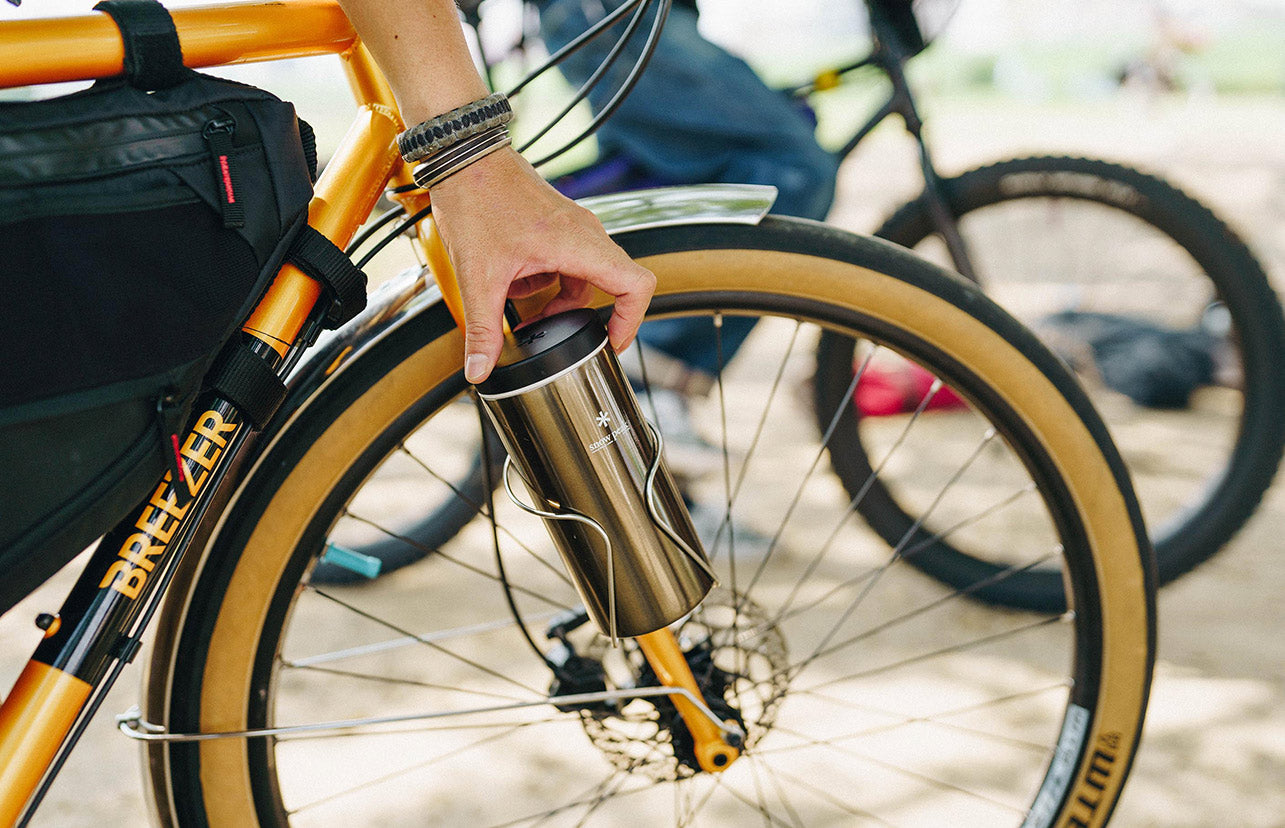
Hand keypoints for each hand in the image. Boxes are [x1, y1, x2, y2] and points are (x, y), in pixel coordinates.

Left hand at [428, 146, 655, 383]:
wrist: (461, 158)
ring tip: (531, 313)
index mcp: (578, 244)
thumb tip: (480, 370)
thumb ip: (482, 329)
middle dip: (588, 316)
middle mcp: (586, 233)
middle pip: (614, 285)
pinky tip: (518, 285)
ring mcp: (575, 226)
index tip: (612, 342)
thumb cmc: (475, 200)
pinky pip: (570, 261)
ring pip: (587, 275)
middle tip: (566, 336)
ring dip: (563, 300)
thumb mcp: (478, 276)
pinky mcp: (560, 224)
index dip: (632, 321)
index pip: (636, 285)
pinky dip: (551, 280)